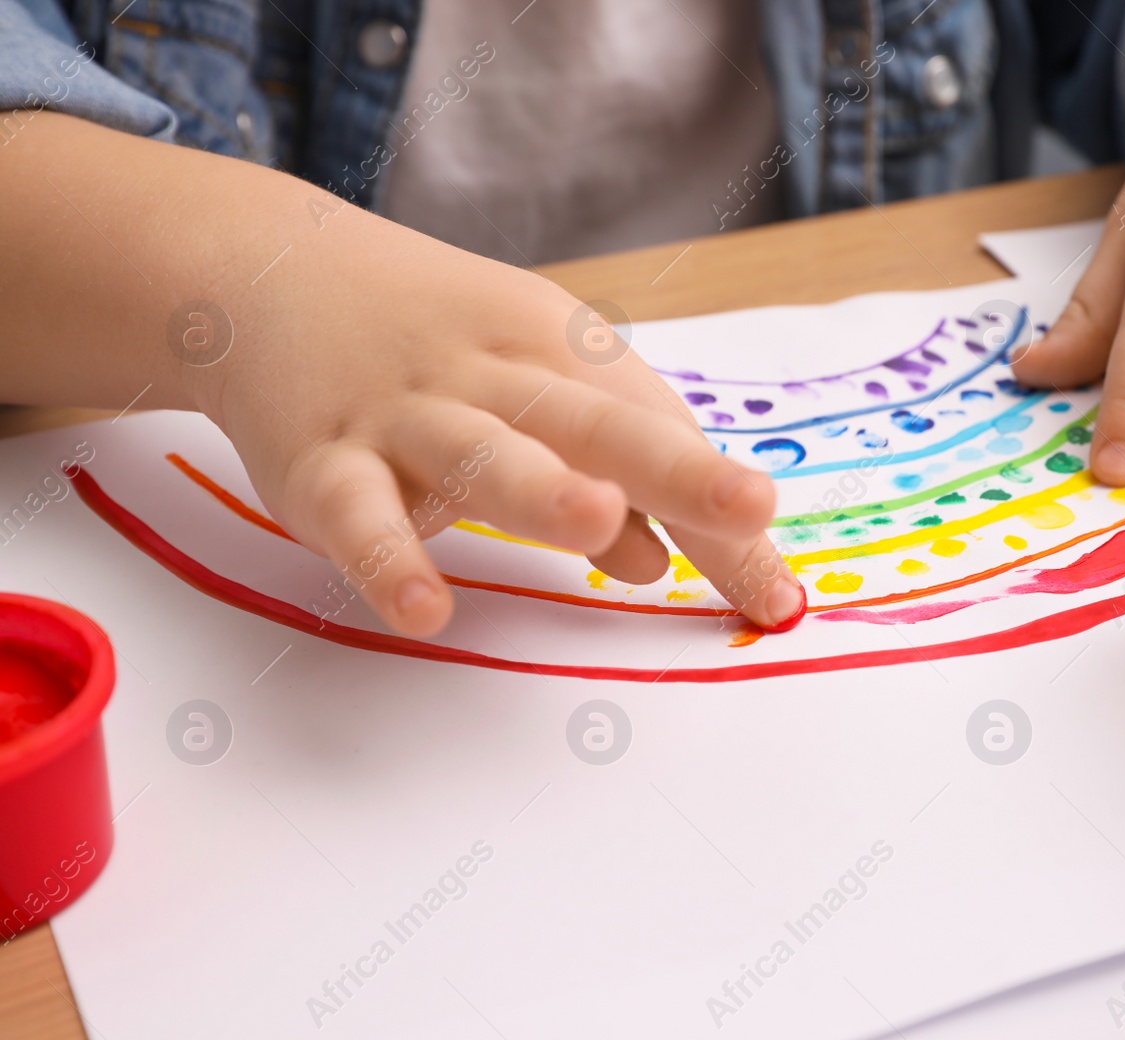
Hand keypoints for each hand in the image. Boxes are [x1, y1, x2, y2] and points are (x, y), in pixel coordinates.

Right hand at [0, 114, 803, 636]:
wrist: (271, 273)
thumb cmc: (439, 344)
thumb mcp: (531, 378)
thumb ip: (600, 469)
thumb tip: (662, 562)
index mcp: (561, 348)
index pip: (657, 431)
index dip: (718, 508)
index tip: (779, 595)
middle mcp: (493, 373)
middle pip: (593, 420)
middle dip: (674, 467)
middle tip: (751, 511)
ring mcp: (404, 414)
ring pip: (479, 450)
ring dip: (540, 487)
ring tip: (600, 527)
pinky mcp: (319, 460)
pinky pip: (356, 512)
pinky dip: (387, 557)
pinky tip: (425, 606)